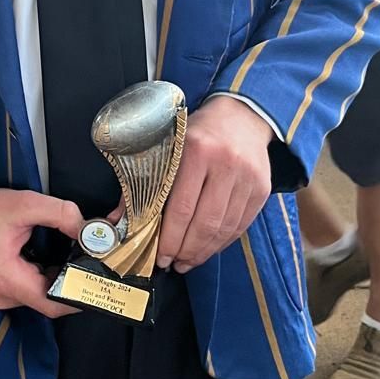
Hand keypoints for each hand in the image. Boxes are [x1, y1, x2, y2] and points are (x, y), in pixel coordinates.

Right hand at [0, 187, 82, 318]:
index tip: (99, 279)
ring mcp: (0, 295)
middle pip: (50, 299)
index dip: (79, 295)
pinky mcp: (1, 288)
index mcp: (6, 280)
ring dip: (61, 277)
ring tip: (78, 254)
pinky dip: (48, 275)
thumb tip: (86, 229)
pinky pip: (32, 289)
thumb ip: (59, 213)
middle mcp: (3, 296)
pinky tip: (57, 256)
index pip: (52, 303)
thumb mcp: (23, 204)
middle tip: (94, 259)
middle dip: (74, 280)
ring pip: (42, 294)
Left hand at [157, 95, 274, 272]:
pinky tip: (209, 248)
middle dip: (186, 251)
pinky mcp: (261, 188)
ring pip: (224, 229)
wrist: (241, 115)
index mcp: (196, 151)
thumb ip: (143, 183)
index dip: (169, 239)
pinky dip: (223, 242)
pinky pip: (241, 225)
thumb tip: (117, 220)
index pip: (181, 208)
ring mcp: (247, 177)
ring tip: (189, 261)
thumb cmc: (198, 132)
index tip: (160, 256)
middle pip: (204, 224)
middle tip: (174, 263)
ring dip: (205, 251)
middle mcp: (225, 164)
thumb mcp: (168, 146)